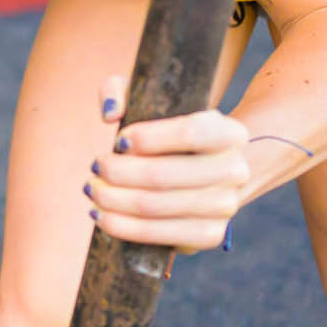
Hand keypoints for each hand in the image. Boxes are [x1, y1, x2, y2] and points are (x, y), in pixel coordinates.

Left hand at [85, 75, 248, 252]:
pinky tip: (102, 215)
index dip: (148, 138)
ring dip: (113, 200)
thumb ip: (120, 90)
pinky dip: (123, 227)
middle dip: (117, 172)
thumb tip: (111, 114)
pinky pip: (160, 236)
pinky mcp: (210, 234)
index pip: (190, 133)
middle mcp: (235, 171)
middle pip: (163, 176)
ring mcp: (226, 206)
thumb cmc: (168, 131)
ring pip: (155, 207)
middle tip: (95, 167)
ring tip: (92, 189)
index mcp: (230, 132)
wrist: (207, 168)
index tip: (119, 140)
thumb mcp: (149, 98)